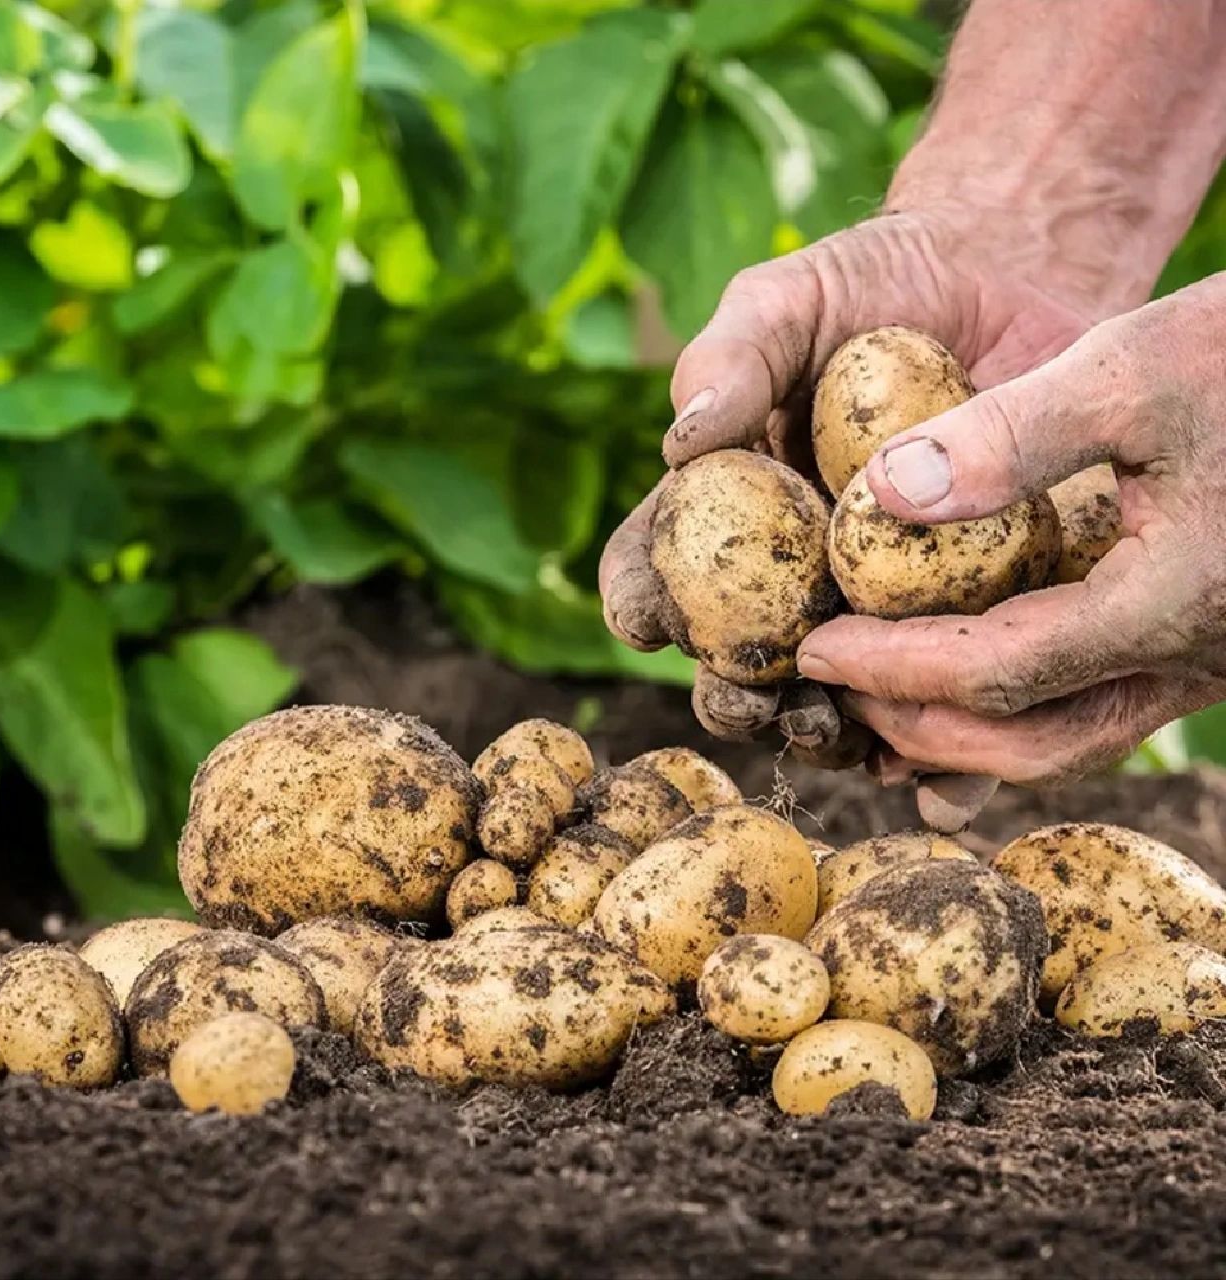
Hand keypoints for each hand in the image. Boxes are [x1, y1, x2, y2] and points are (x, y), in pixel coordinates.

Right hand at [600, 205, 1100, 826]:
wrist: (1012, 278)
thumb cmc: (875, 284)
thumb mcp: (790, 298)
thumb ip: (731, 359)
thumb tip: (681, 440)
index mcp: (729, 513)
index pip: (658, 568)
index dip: (640, 600)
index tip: (646, 619)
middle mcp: (792, 574)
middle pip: (740, 659)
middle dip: (733, 695)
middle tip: (748, 696)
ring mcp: (881, 605)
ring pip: (838, 699)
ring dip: (828, 734)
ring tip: (839, 733)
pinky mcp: (969, 619)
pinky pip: (949, 701)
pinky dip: (942, 757)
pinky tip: (941, 776)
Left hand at [796, 276, 1225, 785]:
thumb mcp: (1137, 366)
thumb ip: (1012, 437)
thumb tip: (882, 495)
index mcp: (1168, 606)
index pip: (992, 674)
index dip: (890, 670)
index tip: (813, 650)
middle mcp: (1192, 659)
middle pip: (1027, 742)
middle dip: (917, 724)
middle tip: (835, 685)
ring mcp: (1205, 661)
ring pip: (1070, 740)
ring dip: (966, 734)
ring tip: (881, 699)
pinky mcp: (1205, 640)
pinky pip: (1098, 705)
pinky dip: (1019, 706)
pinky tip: (963, 669)